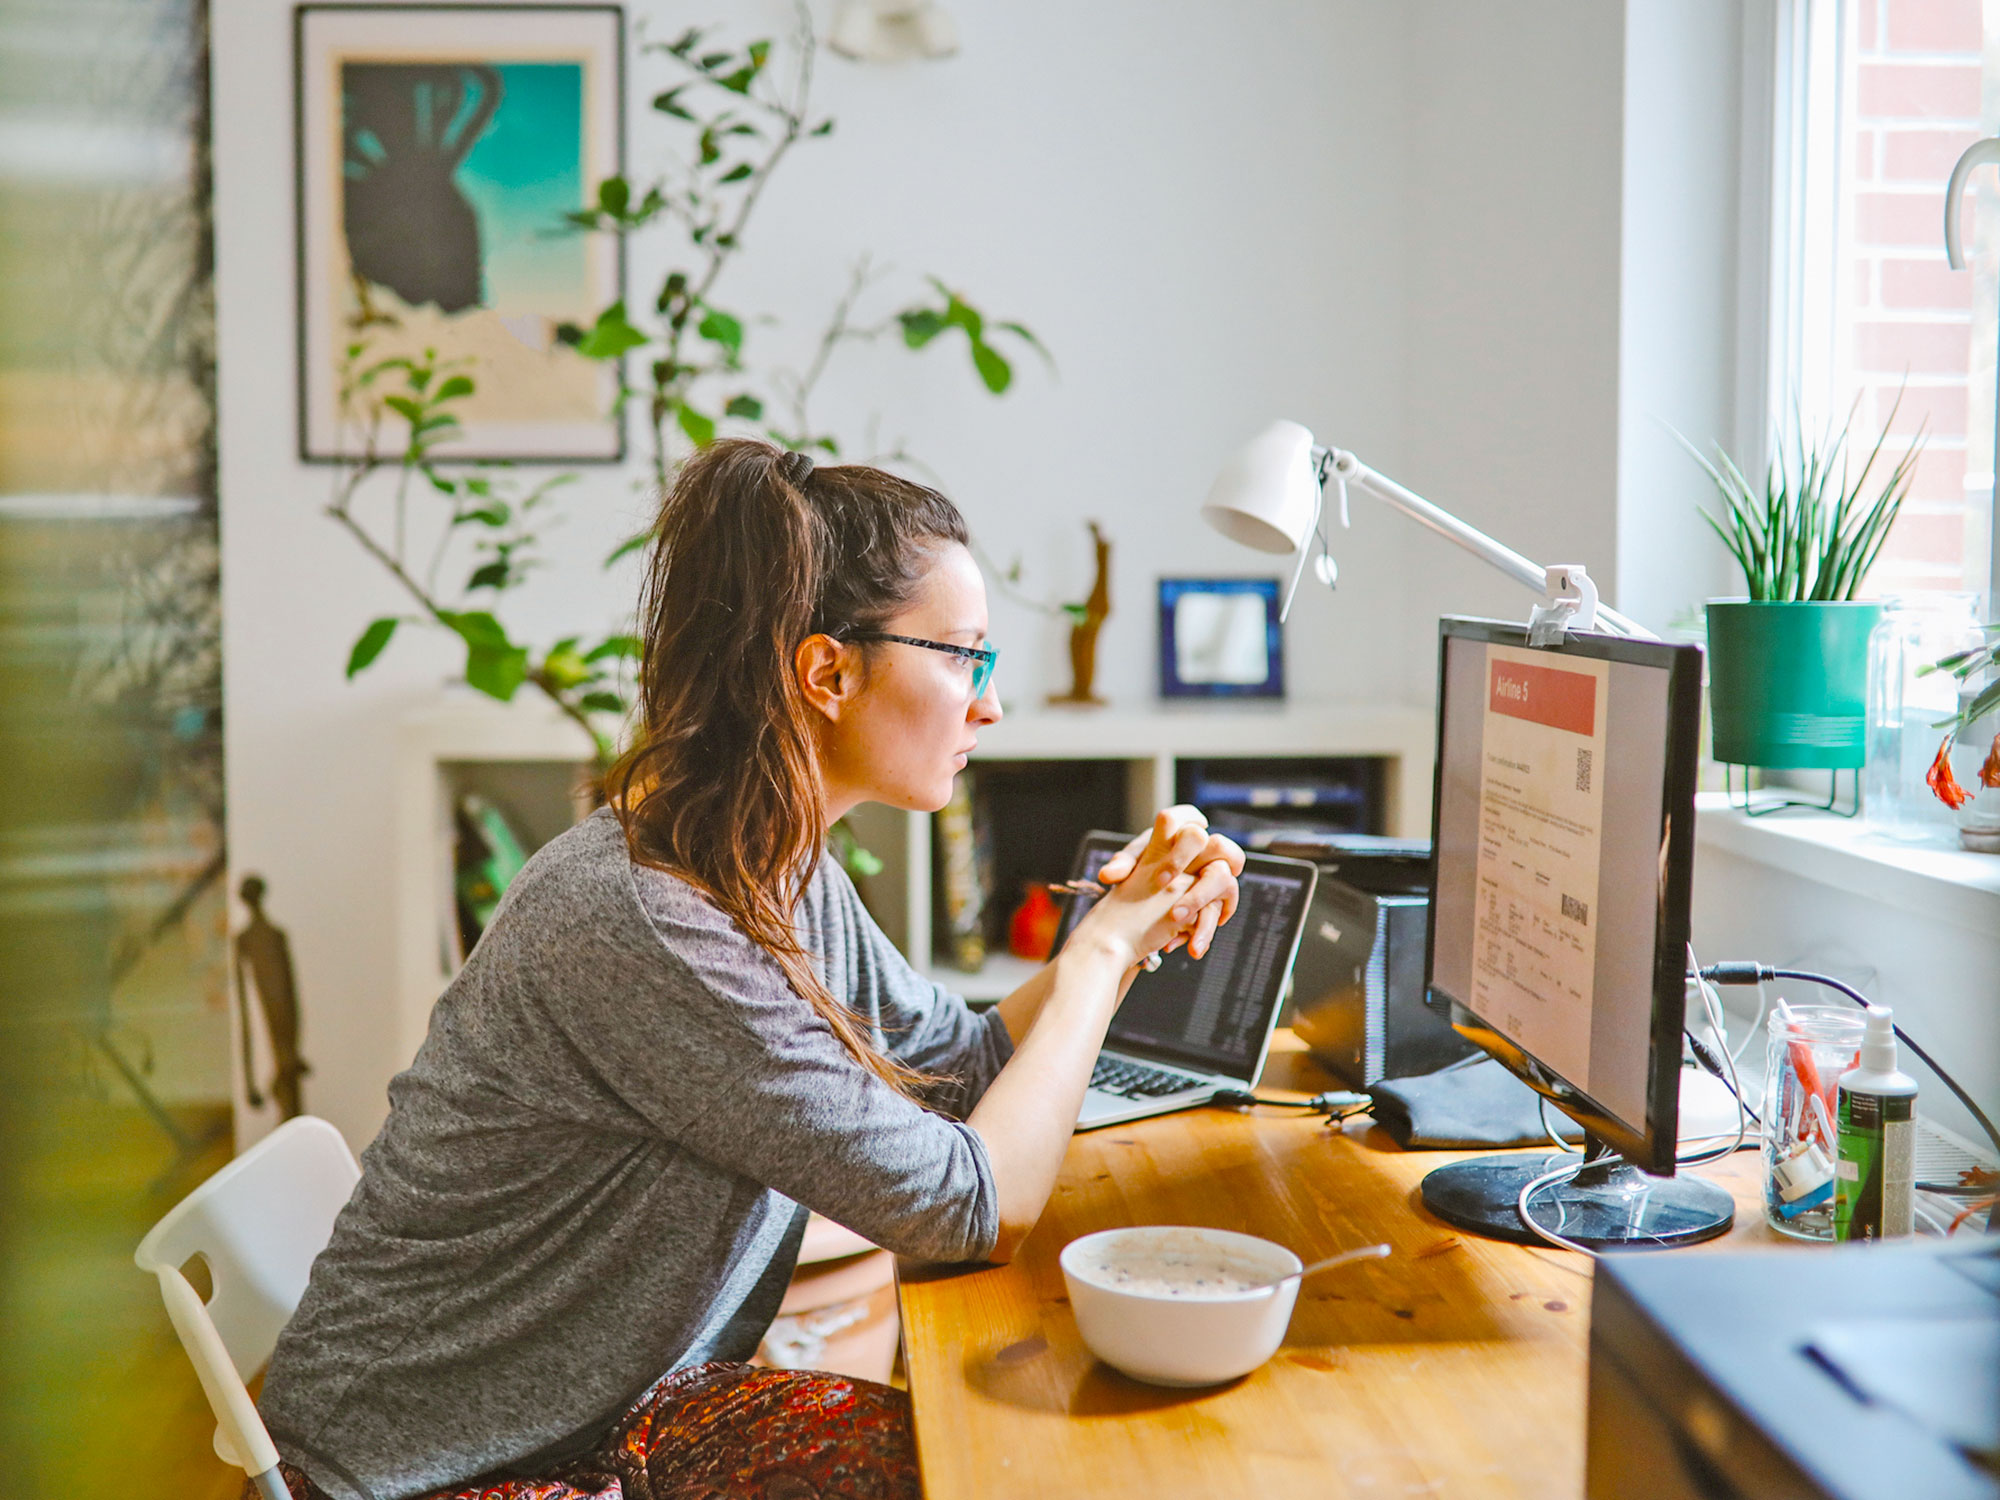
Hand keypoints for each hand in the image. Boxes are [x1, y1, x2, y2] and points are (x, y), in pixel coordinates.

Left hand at [1094, 807, 1243, 959]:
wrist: (1143, 892)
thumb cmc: (1137, 869)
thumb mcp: (1127, 867)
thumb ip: (1120, 867)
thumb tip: (1108, 875)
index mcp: (1173, 832)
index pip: (1183, 820)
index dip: (1178, 848)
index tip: (1162, 880)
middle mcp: (1199, 847)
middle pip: (1219, 847)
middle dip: (1200, 885)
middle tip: (1175, 916)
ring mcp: (1211, 870)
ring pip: (1225, 883)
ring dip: (1206, 916)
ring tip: (1186, 944)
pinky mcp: (1216, 895)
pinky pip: (1222, 909)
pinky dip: (1206, 929)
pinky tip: (1192, 946)